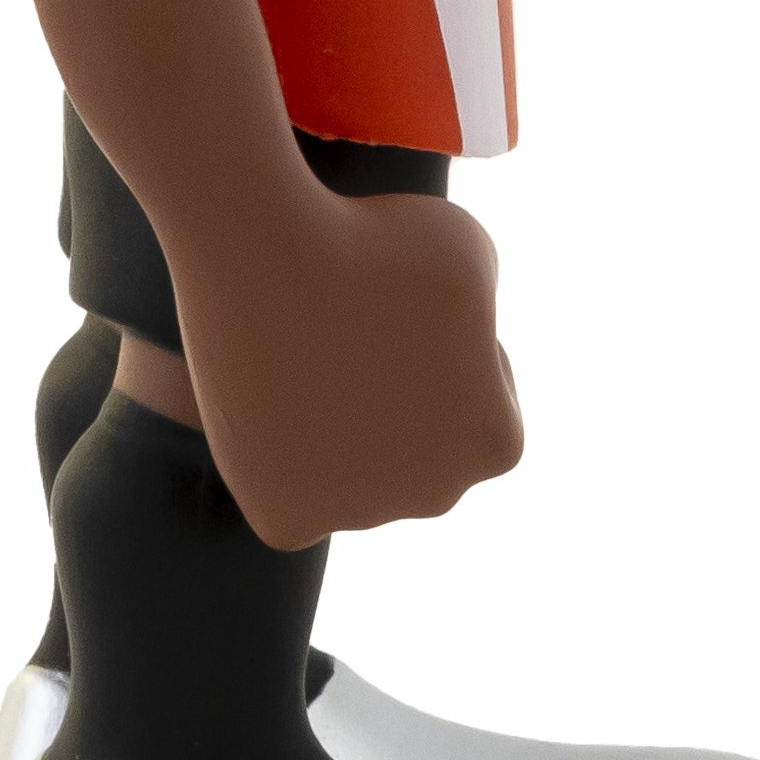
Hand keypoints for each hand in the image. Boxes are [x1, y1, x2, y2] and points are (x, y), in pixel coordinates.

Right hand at [172, 179, 524, 553]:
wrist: (262, 255)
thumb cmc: (374, 239)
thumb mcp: (467, 251)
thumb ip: (479, 309)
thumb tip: (460, 342)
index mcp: (497, 441)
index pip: (485, 404)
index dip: (452, 353)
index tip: (407, 309)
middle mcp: (437, 496)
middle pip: (423, 454)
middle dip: (399, 406)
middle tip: (353, 336)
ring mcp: (358, 515)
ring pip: (357, 480)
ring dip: (342, 434)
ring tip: (305, 359)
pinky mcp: (286, 520)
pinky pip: (294, 506)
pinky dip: (282, 471)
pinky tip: (273, 414)